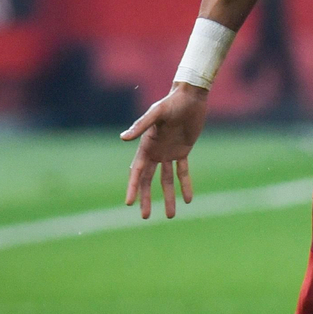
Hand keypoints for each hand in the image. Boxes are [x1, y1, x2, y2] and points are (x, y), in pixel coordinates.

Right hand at [121, 83, 207, 218]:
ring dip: (168, 197)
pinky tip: (188, 199)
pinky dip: (185, 185)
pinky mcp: (183, 151)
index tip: (129, 203)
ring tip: (170, 215)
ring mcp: (169, 153)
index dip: (132, 187)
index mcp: (146, 145)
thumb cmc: (171, 103)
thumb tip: (123, 138)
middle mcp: (155, 152)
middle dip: (146, 198)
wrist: (190, 97)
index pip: (136, 172)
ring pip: (166, 180)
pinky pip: (183, 171)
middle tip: (146, 216)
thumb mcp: (156, 114)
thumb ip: (141, 126)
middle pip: (148, 180)